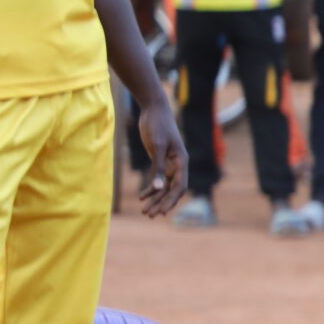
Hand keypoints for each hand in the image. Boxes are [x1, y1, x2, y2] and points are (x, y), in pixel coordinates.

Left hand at [136, 101, 188, 217]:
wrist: (153, 109)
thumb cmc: (157, 124)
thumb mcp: (156, 146)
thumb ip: (158, 167)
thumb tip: (158, 188)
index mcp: (182, 161)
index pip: (180, 186)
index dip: (171, 200)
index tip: (162, 211)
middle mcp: (178, 164)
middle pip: (172, 190)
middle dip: (162, 203)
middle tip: (150, 215)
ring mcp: (169, 163)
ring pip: (164, 186)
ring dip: (155, 199)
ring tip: (145, 211)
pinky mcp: (160, 160)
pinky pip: (158, 179)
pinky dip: (151, 188)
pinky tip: (141, 196)